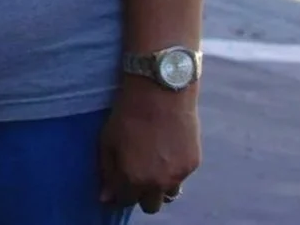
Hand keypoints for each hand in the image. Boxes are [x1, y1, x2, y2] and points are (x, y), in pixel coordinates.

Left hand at [99, 77, 199, 213]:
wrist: (161, 92)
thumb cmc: (127, 114)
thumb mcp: (108, 141)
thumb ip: (108, 172)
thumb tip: (106, 198)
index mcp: (133, 178)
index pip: (126, 201)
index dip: (120, 193)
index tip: (118, 184)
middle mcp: (158, 182)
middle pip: (150, 206)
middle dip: (141, 195)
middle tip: (135, 176)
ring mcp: (178, 175)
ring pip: (168, 194)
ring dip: (159, 186)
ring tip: (152, 165)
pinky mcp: (193, 164)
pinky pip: (181, 177)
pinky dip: (172, 171)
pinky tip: (165, 150)